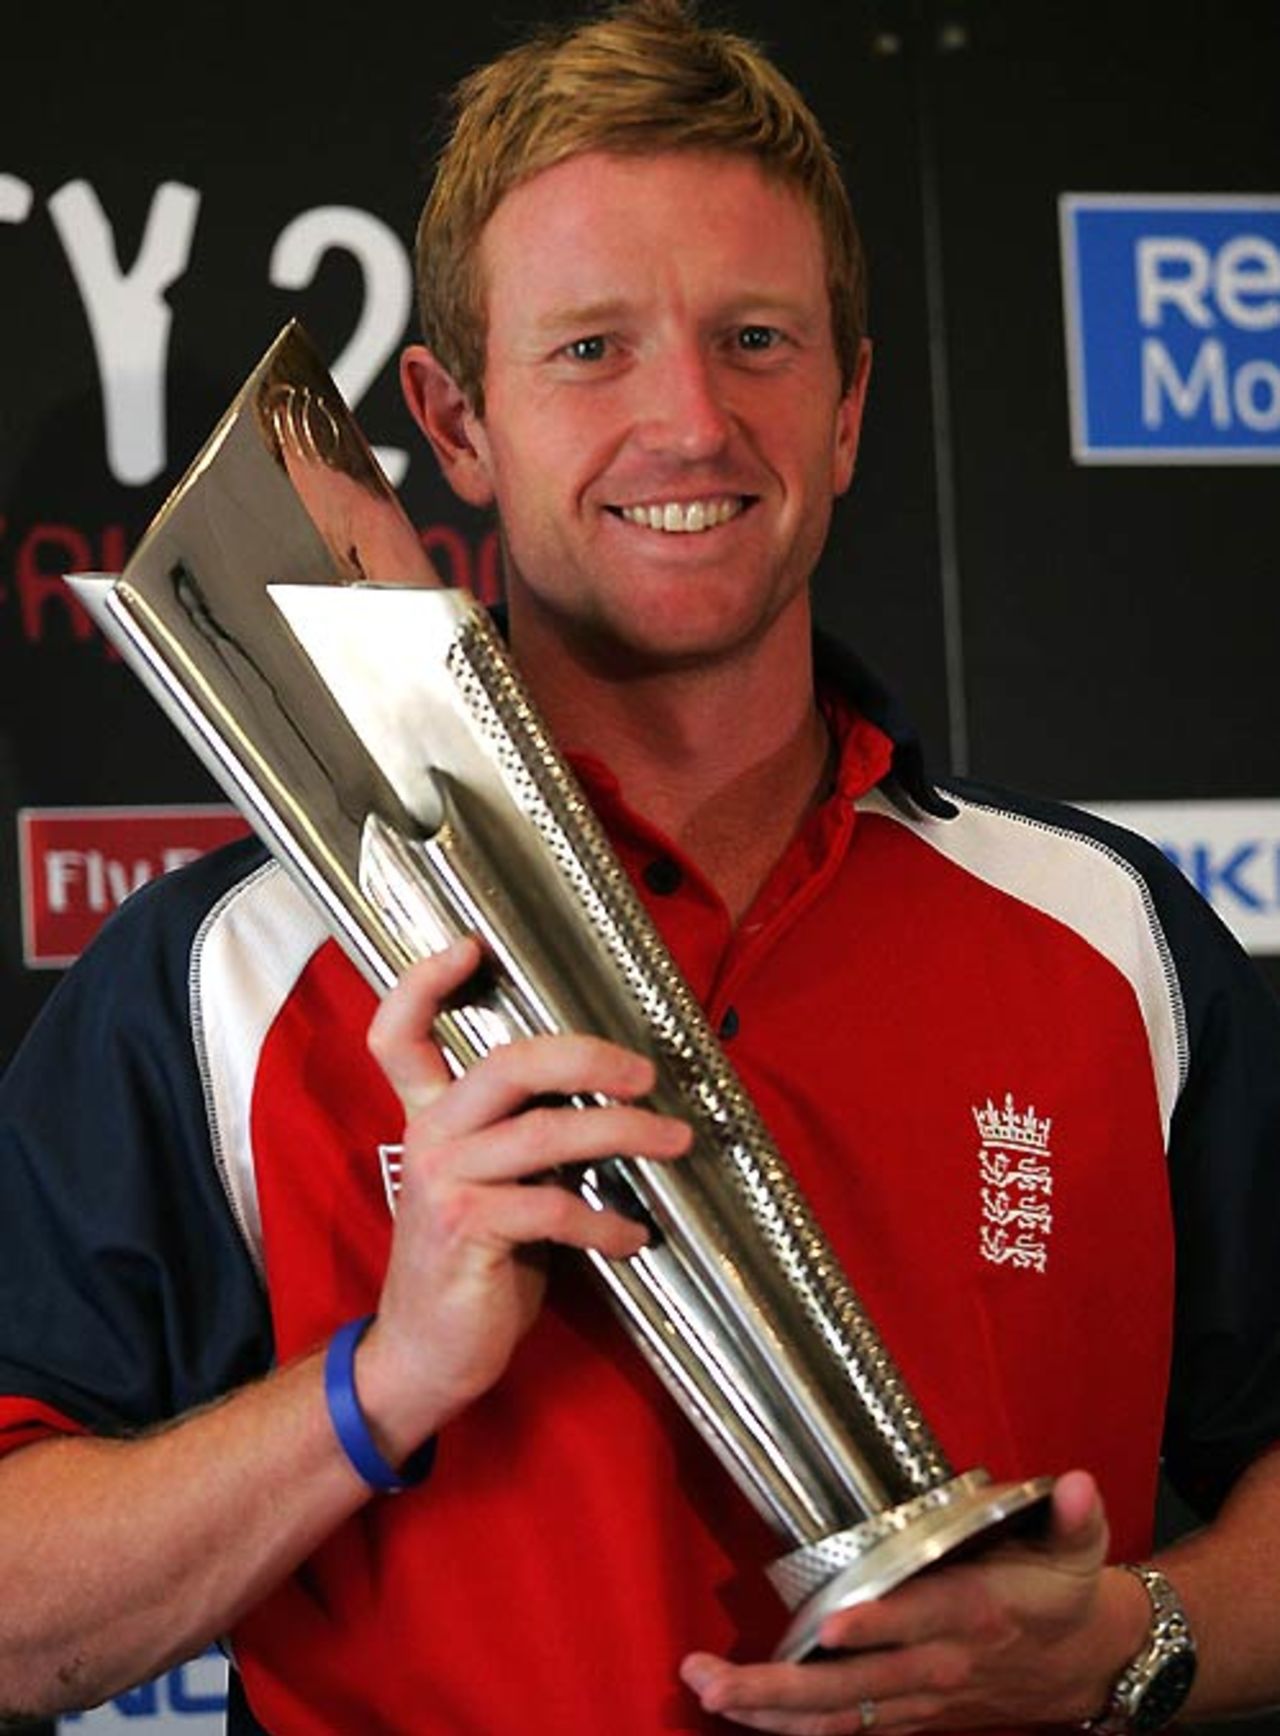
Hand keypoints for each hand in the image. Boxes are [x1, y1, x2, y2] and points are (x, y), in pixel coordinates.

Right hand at [356, 937, 691, 1459]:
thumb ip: (524, 1134)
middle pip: (507, 1063)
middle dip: (587, 1056)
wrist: (426, 1354)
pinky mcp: (465, 1228)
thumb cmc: (474, 1262)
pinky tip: (634, 1236)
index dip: (425, 981)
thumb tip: (615, 1094)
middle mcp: (430, 1136)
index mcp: (430, 1116)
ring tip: (675, 1141)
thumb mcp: (490, 1185)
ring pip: (548, 1132)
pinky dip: (607, 1222)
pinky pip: (556, 1208)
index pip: (400, 1034)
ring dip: (625, 1134)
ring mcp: (443, 1181)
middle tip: (646, 1072)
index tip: (470, 944)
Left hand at [680, 1471, 1142, 1732]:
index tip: (831, 1625)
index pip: (920, 1620)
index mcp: (976, 1613)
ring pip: (839, 1715)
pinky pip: (848, 1730)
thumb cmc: (1067, 1594)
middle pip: (854, 1685)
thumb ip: (1072, 1516)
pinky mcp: (913, 1715)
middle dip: (779, 1686)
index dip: (879, 1625)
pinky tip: (745, 1714)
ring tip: (708, 1690)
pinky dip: (797, 1728)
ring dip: (770, 1710)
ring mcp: (921, 1697)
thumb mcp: (1079, 1549)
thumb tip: (1075, 1482)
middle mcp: (940, 1663)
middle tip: (713, 1675)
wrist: (1089, 1666)